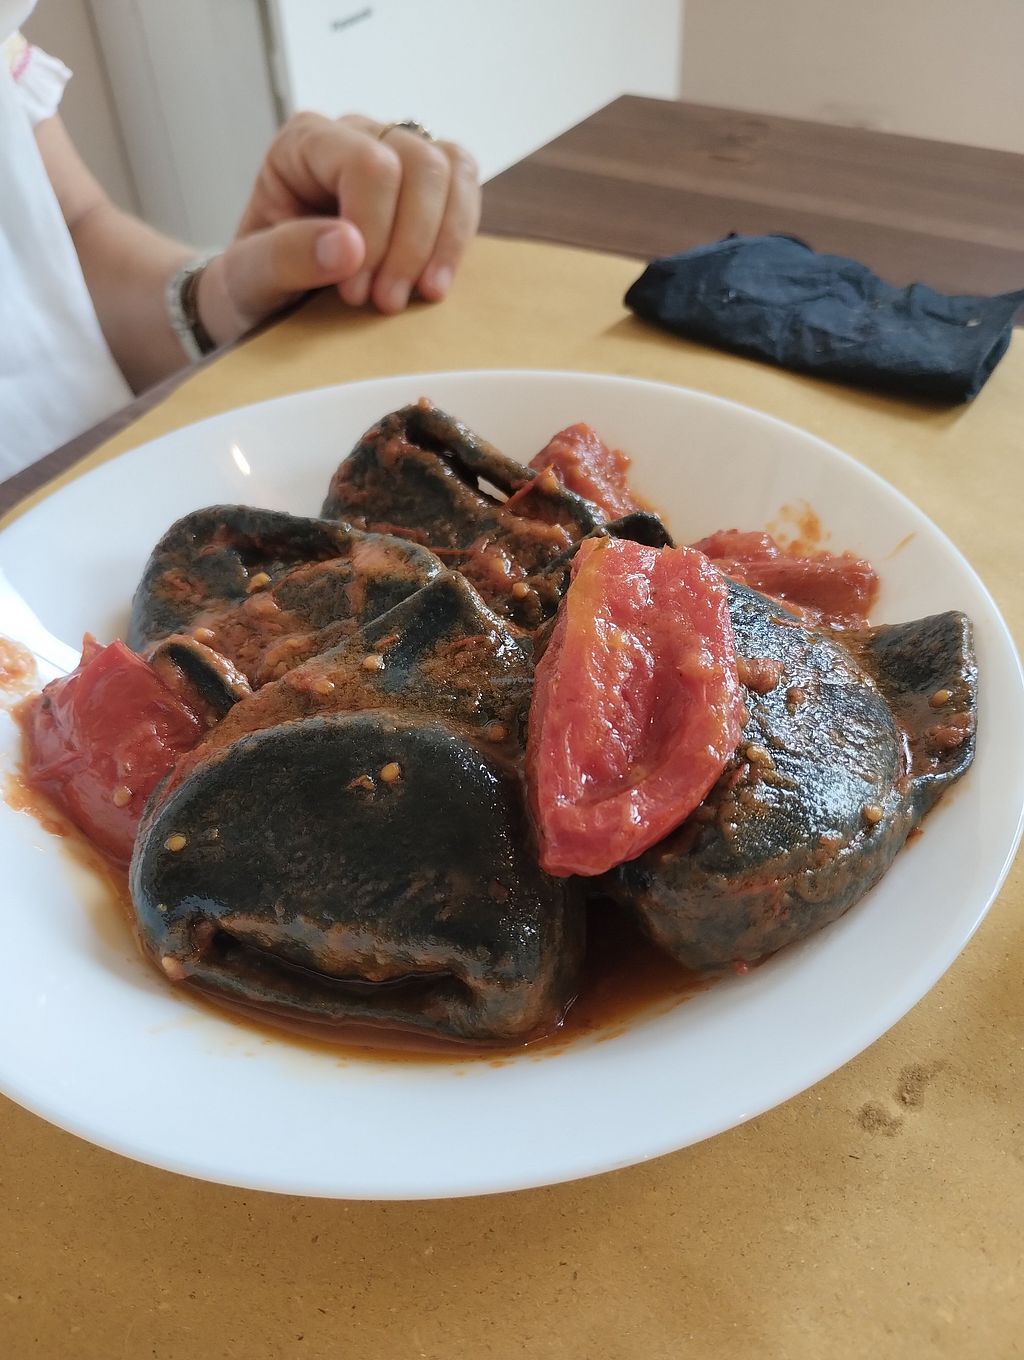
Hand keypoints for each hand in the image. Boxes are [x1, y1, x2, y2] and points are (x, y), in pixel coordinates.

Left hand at [198, 112, 480, 343]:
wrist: (264, 301)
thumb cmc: (254, 282)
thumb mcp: (250, 278)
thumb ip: (288, 257)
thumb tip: (351, 245)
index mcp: (304, 143)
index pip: (367, 164)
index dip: (374, 230)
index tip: (355, 293)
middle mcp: (355, 135)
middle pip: (420, 163)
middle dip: (411, 243)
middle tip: (385, 303)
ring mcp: (397, 155)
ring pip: (453, 169)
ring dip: (443, 242)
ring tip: (420, 295)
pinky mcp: (427, 189)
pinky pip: (465, 191)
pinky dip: (458, 240)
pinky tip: (433, 284)